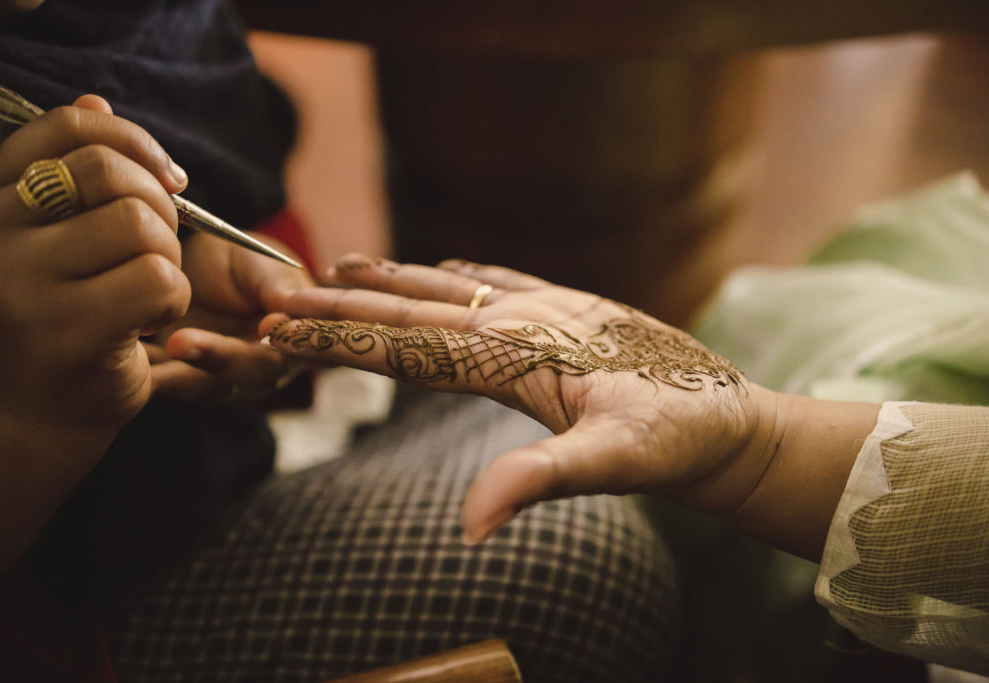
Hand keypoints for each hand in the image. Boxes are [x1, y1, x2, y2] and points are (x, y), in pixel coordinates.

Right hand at [0, 94, 188, 436]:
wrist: (45, 408)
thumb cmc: (67, 312)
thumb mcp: (59, 235)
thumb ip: (74, 170)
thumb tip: (96, 97)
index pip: (67, 126)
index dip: (134, 140)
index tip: (169, 181)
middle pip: (112, 174)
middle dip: (161, 207)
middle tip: (160, 246)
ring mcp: (24, 283)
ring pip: (141, 227)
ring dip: (169, 259)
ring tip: (149, 289)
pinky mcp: (67, 329)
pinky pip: (159, 280)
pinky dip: (174, 300)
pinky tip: (148, 320)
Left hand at [148, 229, 313, 402]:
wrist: (201, 273)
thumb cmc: (243, 266)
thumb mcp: (260, 264)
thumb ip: (273, 285)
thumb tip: (286, 304)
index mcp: (293, 337)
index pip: (299, 344)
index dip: (287, 339)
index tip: (267, 324)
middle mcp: (261, 366)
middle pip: (249, 372)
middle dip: (217, 357)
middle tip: (182, 342)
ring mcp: (221, 379)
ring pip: (205, 385)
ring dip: (176, 375)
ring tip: (144, 357)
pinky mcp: (181, 380)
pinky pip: (164, 383)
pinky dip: (145, 375)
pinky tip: (121, 361)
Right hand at [263, 254, 780, 543]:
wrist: (733, 418)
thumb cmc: (678, 439)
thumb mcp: (614, 464)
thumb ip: (538, 480)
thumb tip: (471, 525)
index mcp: (515, 353)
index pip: (406, 347)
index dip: (338, 340)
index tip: (279, 330)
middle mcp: (522, 319)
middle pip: (412, 311)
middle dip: (341, 307)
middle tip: (278, 298)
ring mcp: (546, 309)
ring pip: (448, 288)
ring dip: (389, 281)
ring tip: (341, 268)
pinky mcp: (568, 311)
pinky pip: (496, 280)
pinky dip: (452, 274)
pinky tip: (440, 267)